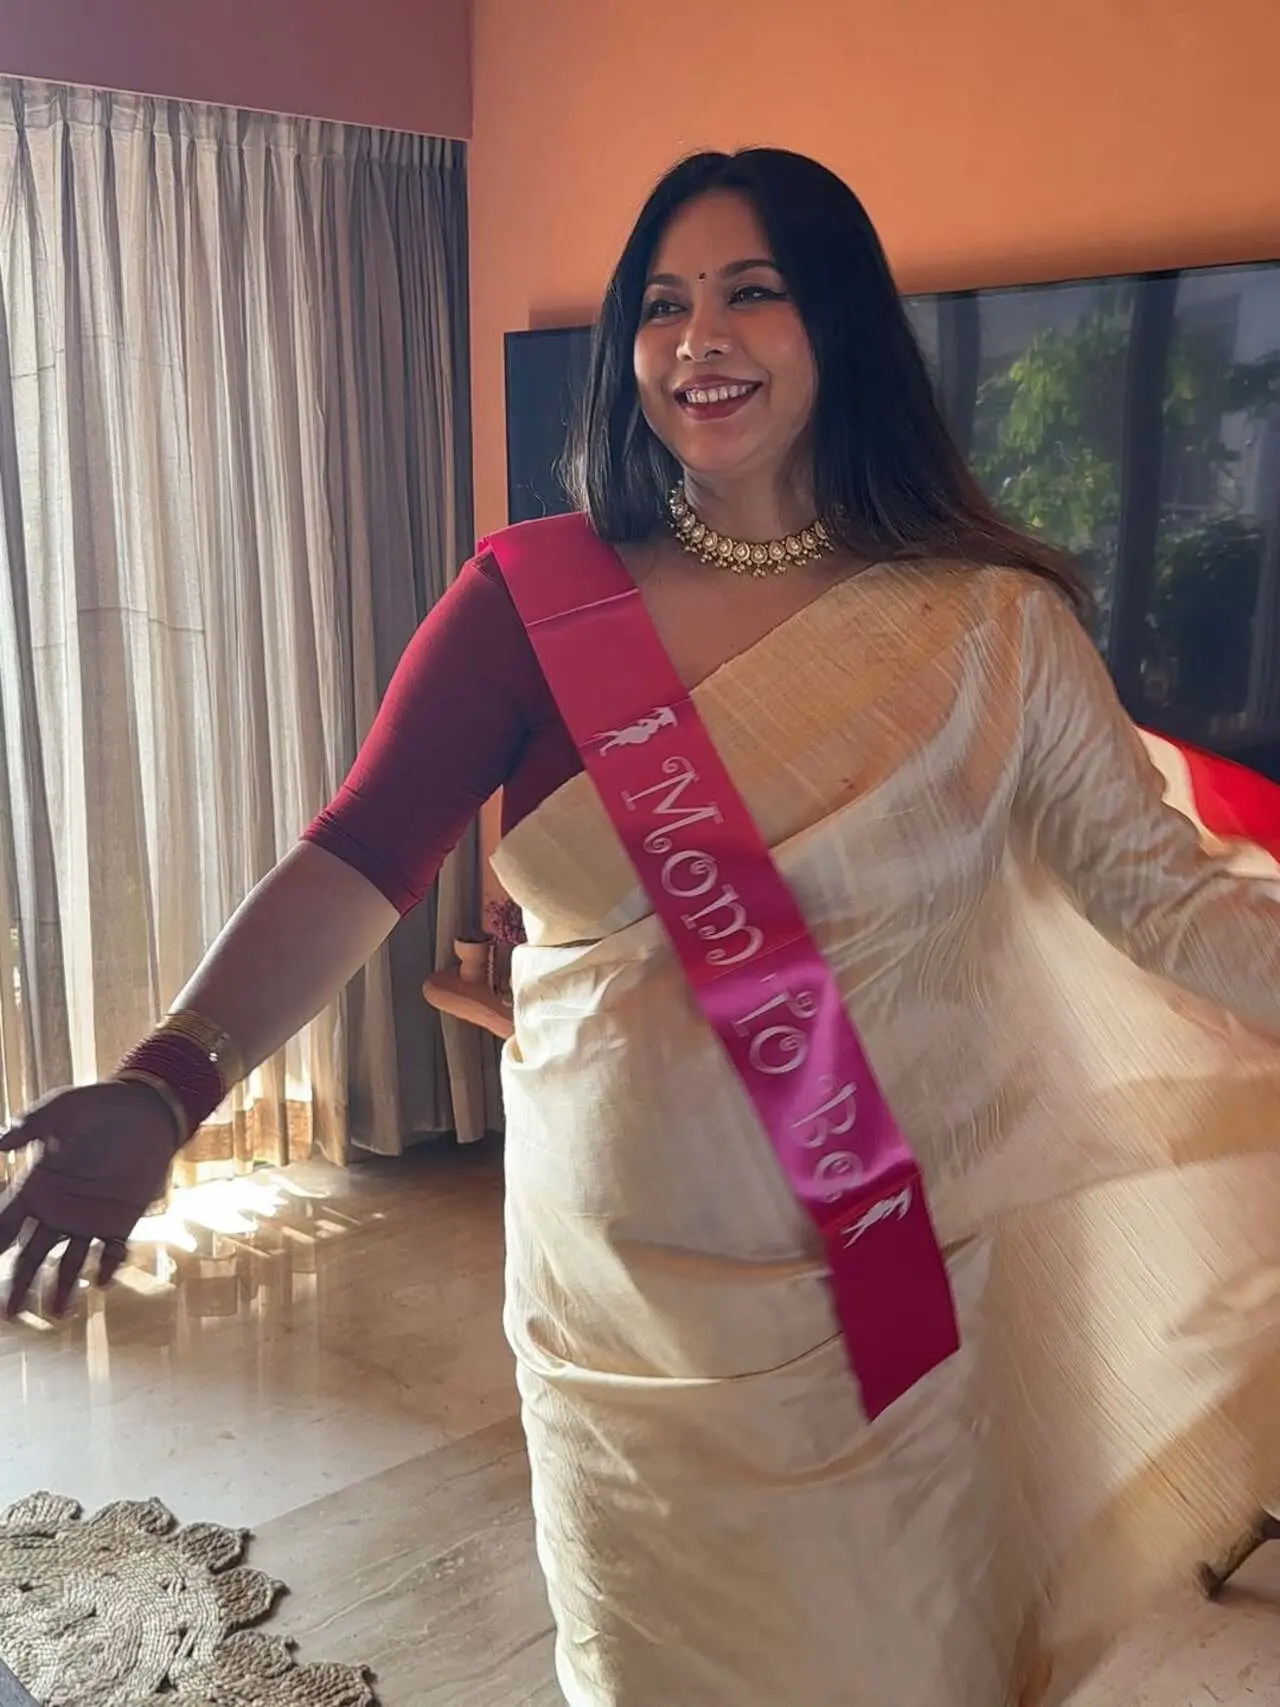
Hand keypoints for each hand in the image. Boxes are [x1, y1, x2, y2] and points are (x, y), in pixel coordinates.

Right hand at [0, 1081, 180, 1318]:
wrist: (148, 1108)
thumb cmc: (100, 1104)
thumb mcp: (61, 1109)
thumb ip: (31, 1125)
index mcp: (38, 1184)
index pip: (5, 1223)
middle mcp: (59, 1207)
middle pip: (31, 1254)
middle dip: (18, 1283)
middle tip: (9, 1314)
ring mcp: (90, 1216)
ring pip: (69, 1261)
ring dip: (61, 1288)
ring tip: (55, 1315)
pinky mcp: (122, 1217)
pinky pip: (112, 1249)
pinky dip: (108, 1266)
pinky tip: (101, 1281)